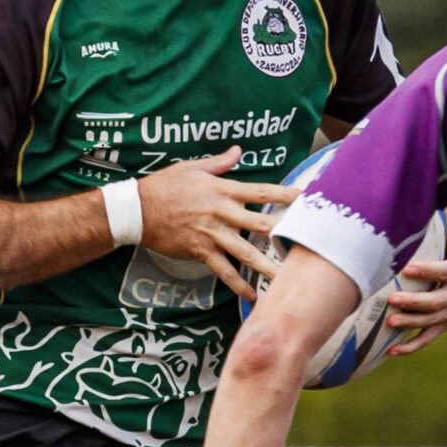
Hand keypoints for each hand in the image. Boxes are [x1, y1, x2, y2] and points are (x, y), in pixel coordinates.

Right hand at [136, 147, 297, 300]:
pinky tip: (253, 296)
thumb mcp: (192, 168)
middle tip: (308, 243)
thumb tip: (237, 151)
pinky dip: (239, 285)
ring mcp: (212, 234)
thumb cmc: (164, 185)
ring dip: (267, 267)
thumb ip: (219, 162)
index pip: (262, 192)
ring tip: (287, 280)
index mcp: (223, 190)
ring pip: (246, 253)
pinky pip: (224, 271)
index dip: (287, 195)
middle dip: (285, 233)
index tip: (308, 198)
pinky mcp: (201, 252)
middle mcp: (222, 213)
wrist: (137, 209)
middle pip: (261, 224)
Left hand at [385, 216, 446, 354]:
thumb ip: (443, 216)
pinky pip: (430, 336)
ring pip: (432, 321)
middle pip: (438, 301)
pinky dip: (412, 345)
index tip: (407, 268)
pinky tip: (392, 350)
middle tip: (391, 300)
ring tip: (389, 323)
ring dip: (410, 324)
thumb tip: (423, 193)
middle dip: (414, 302)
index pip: (446, 270)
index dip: (428, 270)